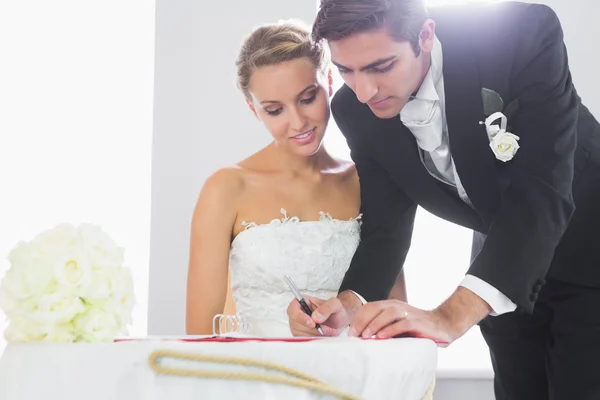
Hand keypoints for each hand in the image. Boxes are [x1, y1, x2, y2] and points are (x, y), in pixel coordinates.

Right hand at [287, 296, 349, 336]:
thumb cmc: (335, 310)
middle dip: (312, 329)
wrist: (339, 320)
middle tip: (324, 328)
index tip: (312, 322)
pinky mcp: (302, 335)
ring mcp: (298, 326)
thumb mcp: (335, 304)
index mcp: (302, 302)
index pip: (293, 309)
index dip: (300, 317)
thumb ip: (326, 307)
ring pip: (299, 334)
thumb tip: (316, 316)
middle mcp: (298, 313)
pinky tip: (324, 335)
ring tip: (327, 330)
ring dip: (314, 335)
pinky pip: (304, 340)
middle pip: (295, 324)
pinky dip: (315, 339)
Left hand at [348, 287, 491, 343]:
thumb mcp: (397, 325)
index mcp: (391, 305)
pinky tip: (382, 338)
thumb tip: (362, 337)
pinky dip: (390, 330)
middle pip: (375, 308)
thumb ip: (383, 327)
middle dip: (362, 321)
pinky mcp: (417, 322)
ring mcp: (408, 313)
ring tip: (365, 336)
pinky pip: (401, 324)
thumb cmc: (417, 328)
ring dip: (374, 324)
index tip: (351, 332)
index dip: (359, 318)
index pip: (370, 307)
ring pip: (387, 314)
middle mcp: (398, 306)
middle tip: (354, 334)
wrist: (443, 325)